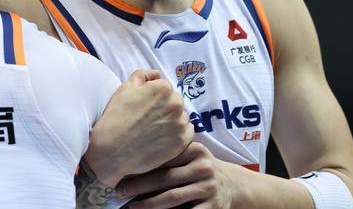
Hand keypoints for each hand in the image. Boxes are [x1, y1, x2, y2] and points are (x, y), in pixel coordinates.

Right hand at [83, 69, 193, 186]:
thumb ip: (142, 75)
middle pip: (175, 101)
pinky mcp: (181, 141)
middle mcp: (175, 103)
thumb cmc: (116, 117)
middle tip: (149, 119)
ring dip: (172, 121)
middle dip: (165, 108)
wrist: (113, 149)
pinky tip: (163, 138)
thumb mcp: (125, 88)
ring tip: (154, 130)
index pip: (165, 88)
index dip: (154, 97)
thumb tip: (156, 74)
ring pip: (181, 117)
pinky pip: (187, 132)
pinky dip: (178, 134)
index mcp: (163, 88)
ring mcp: (180, 123)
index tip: (144, 107)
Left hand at [116, 142, 248, 208]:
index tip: (120, 170)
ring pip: (172, 198)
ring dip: (149, 204)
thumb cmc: (200, 169)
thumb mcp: (191, 155)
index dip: (141, 165)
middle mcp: (204, 167)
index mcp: (196, 150)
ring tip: (131, 207)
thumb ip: (170, 155)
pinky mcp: (213, 207)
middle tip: (120, 191)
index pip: (164, 157)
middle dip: (139, 185)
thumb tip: (131, 162)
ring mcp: (209, 188)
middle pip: (165, 178)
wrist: (233, 185)